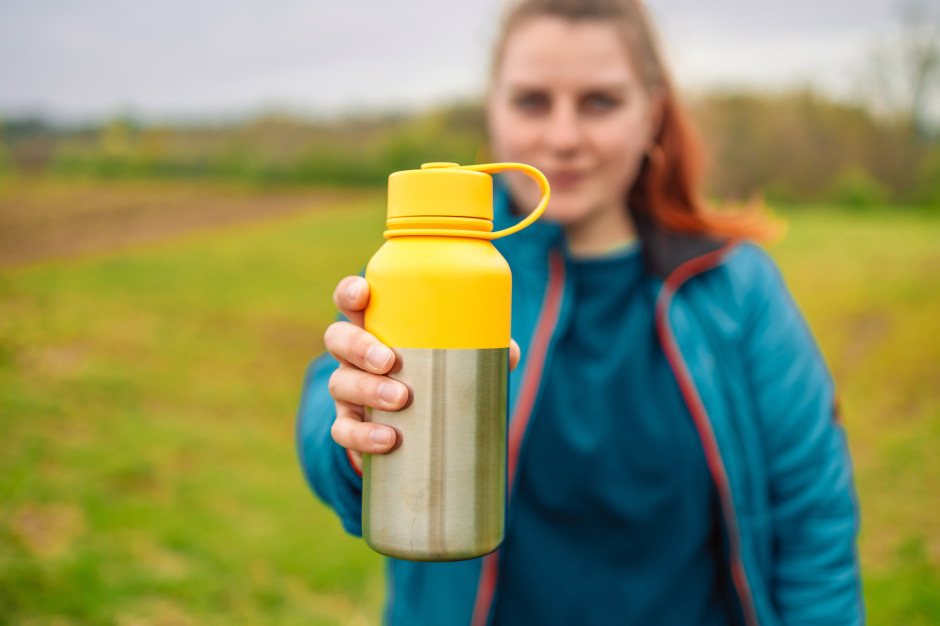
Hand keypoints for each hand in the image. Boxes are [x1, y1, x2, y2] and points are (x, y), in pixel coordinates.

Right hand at [324, 276, 519, 464]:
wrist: (412, 426)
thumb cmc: (433, 372)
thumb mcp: (451, 354)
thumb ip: (480, 349)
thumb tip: (510, 353)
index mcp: (374, 324)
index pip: (350, 299)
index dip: (350, 292)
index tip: (364, 294)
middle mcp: (353, 354)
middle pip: (338, 338)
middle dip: (359, 346)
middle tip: (389, 361)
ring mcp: (347, 388)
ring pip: (339, 382)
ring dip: (367, 390)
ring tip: (400, 400)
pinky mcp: (349, 423)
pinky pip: (343, 430)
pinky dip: (362, 435)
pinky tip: (387, 440)